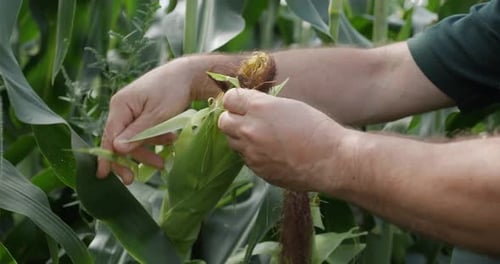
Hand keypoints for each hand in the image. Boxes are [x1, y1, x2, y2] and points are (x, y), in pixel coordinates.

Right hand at [97, 58, 195, 183]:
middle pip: (120, 140)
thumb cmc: (172, 91)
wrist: (188, 74)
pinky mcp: (143, 112)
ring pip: (134, 138)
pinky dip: (155, 139)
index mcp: (121, 106)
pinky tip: (170, 141)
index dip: (106, 157)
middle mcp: (122, 108)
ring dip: (148, 150)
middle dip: (130, 158)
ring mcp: (132, 110)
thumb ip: (138, 133)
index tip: (103, 175)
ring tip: (163, 163)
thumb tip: (117, 150)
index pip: (109, 136)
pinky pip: (144, 131)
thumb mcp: (157, 115)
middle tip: (134, 179)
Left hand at [218, 88, 348, 191]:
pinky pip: (246, 158)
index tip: (243, 102)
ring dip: (241, 137)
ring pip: (232, 141)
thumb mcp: (290, 105)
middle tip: (247, 119)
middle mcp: (249, 129)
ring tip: (263, 137)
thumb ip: (264, 105)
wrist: (331, 160)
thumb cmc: (317, 128)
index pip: (230, 98)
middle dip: (232, 118)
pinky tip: (272, 152)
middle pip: (223, 121)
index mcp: (259, 108)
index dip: (236, 100)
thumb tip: (248, 106)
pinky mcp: (257, 170)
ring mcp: (252, 152)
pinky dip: (253, 154)